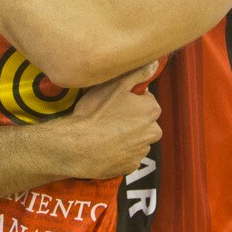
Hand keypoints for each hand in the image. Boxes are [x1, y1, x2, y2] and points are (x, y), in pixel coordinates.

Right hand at [56, 63, 161, 178]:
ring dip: (127, 137)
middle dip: (133, 120)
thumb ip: (137, 74)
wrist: (77, 145)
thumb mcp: (114, 85)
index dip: (131, 100)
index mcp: (152, 111)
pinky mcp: (131, 167)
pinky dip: (120, 153)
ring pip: (137, 140)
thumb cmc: (96, 112)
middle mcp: (153, 132)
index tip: (116, 102)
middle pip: (145, 122)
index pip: (147, 101)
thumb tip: (154, 64)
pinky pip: (128, 156)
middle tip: (110, 117)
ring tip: (106, 133)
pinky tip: (106, 147)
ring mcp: (142, 152)